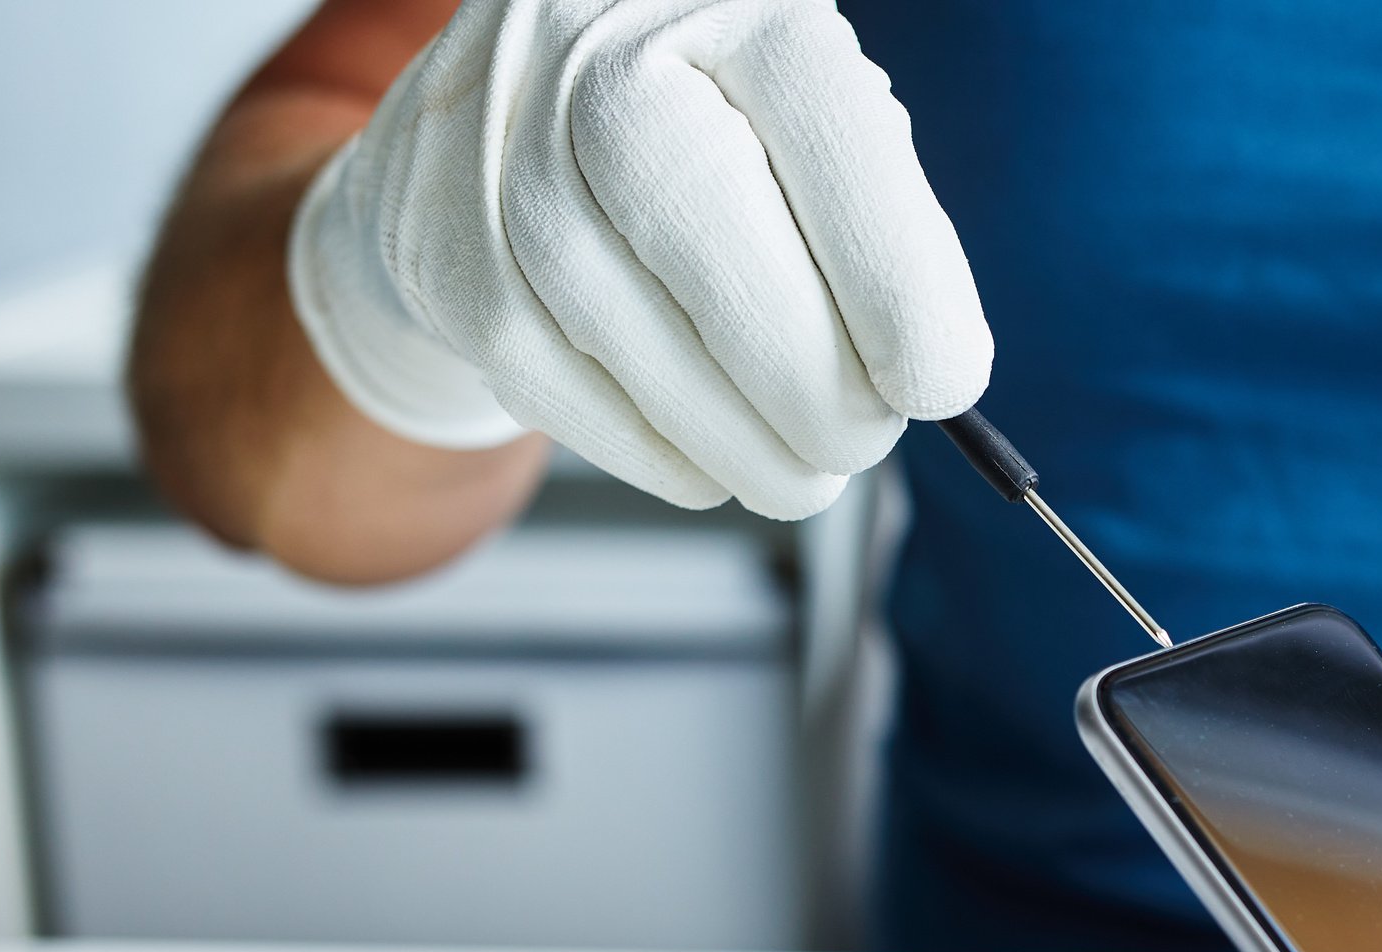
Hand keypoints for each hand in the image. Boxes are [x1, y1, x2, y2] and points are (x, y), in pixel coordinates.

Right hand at [287, 0, 989, 518]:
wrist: (512, 126)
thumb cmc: (711, 142)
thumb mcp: (810, 138)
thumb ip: (877, 227)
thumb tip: (930, 376)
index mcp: (727, 2)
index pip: (818, 112)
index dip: (888, 263)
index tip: (940, 382)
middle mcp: (592, 44)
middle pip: (696, 214)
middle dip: (804, 372)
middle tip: (866, 443)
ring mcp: (497, 138)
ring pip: (613, 313)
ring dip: (733, 433)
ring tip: (802, 475)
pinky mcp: (440, 243)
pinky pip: (546, 372)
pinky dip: (649, 446)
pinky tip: (711, 467)